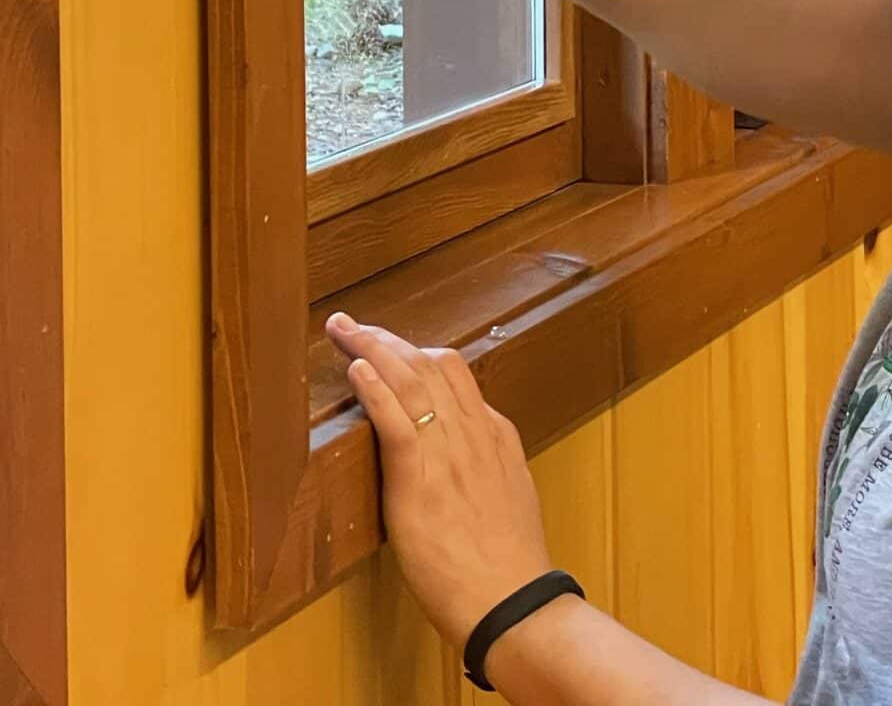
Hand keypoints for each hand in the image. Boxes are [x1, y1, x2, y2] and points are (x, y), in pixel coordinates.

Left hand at [326, 314, 552, 651]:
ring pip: (410, 379)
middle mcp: (473, 432)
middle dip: (389, 338)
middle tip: (357, 324)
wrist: (513, 601)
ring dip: (373, 346)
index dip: (417, 354)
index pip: (455, 375)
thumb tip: (469, 454)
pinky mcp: (420, 479)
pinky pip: (395, 419)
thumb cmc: (510, 564)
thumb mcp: (511, 496)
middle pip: (429, 364)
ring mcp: (448, 452)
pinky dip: (374, 388)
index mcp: (494, 435)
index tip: (391, 347)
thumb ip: (489, 465)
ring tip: (344, 330)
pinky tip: (355, 367)